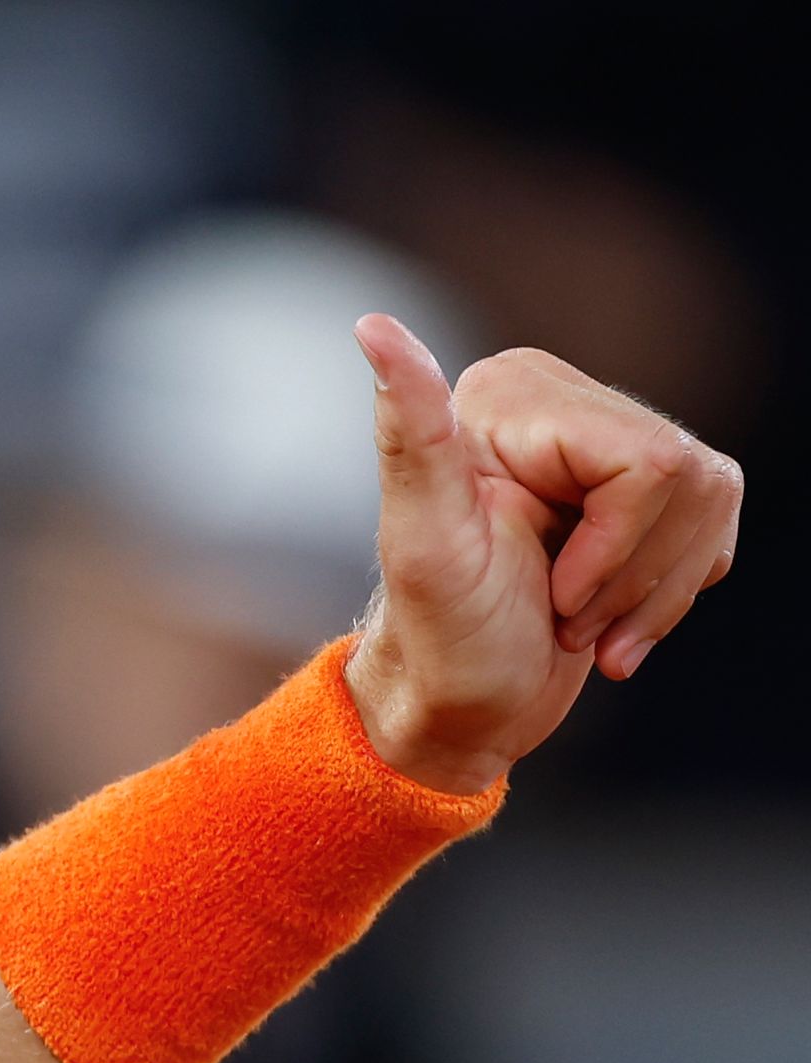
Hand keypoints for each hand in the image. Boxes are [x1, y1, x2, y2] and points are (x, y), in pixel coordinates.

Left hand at [345, 319, 742, 792]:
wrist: (459, 707)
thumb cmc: (439, 638)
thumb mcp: (420, 541)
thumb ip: (409, 435)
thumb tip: (374, 329)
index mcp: (508, 393)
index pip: (650, 460)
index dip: (615, 545)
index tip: (551, 591)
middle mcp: (557, 401)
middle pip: (690, 480)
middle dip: (634, 575)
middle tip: (563, 615)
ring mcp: (605, 444)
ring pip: (711, 504)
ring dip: (653, 594)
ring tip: (579, 627)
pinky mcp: (641, 493)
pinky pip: (714, 526)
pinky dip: (670, 595)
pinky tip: (609, 623)